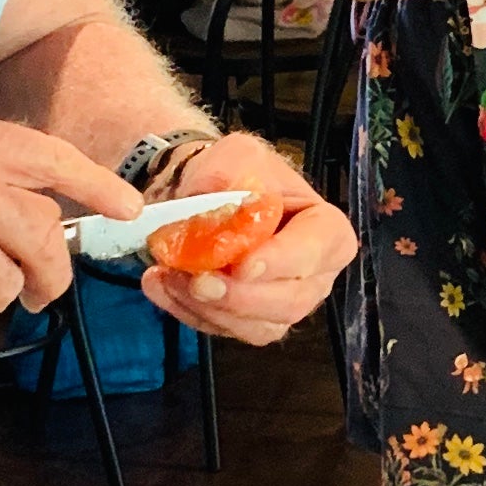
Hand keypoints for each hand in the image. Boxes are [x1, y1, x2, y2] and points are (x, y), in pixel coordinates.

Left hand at [141, 133, 355, 349]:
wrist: (206, 194)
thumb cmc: (235, 174)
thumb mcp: (236, 155)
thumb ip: (229, 173)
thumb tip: (215, 200)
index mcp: (325, 229)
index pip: (317, 251)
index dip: (283, 262)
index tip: (242, 264)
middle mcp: (315, 275)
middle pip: (291, 302)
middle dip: (240, 297)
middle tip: (198, 280)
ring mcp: (284, 304)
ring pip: (259, 327)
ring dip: (210, 308)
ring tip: (169, 276)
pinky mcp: (250, 321)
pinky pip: (225, 329)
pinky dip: (188, 311)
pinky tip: (160, 284)